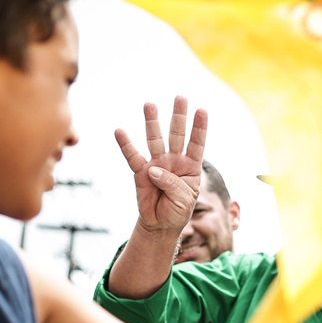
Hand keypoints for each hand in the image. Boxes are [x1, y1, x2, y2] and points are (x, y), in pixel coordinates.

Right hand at [114, 96, 207, 233]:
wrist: (161, 225)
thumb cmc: (178, 210)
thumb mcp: (184, 200)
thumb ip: (172, 184)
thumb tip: (153, 169)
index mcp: (191, 166)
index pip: (196, 143)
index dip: (199, 128)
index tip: (202, 110)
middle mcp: (174, 161)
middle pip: (177, 135)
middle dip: (178, 116)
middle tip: (180, 98)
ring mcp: (157, 164)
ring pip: (155, 140)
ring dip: (152, 122)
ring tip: (149, 104)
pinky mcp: (141, 173)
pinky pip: (133, 157)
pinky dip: (126, 145)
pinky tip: (119, 131)